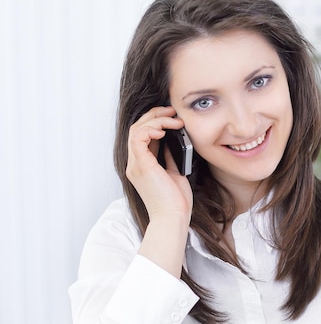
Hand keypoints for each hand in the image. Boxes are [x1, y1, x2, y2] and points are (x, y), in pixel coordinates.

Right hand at [126, 106, 192, 220]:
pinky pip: (138, 138)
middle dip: (154, 115)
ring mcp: (136, 165)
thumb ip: (170, 157)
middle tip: (172, 111)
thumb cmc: (176, 201)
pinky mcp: (141, 166)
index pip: (141, 135)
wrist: (173, 218)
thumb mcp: (174, 172)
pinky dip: (151, 129)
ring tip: (174, 119)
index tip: (173, 116)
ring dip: (156, 120)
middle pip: (136, 129)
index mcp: (142, 166)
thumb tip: (173, 142)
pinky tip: (164, 130)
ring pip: (136, 130)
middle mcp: (135, 164)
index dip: (155, 121)